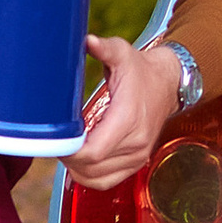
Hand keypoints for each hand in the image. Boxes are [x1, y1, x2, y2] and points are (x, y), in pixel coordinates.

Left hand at [65, 36, 180, 191]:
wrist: (167, 84)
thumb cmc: (140, 70)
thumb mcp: (123, 54)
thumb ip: (104, 48)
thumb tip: (86, 41)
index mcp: (128, 119)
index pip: (93, 153)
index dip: (69, 152)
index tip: (55, 139)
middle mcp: (136, 143)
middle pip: (91, 168)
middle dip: (68, 159)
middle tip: (54, 141)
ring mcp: (137, 156)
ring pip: (97, 179)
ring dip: (76, 169)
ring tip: (66, 150)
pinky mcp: (136, 163)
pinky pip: (107, 182)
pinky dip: (89, 177)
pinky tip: (79, 162)